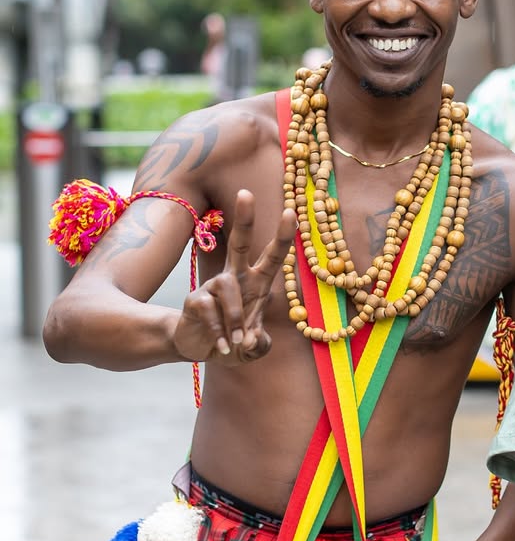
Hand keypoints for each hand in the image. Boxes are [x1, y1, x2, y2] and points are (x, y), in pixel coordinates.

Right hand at [173, 190, 295, 364]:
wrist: (200, 349)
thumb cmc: (233, 341)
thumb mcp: (252, 348)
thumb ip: (258, 345)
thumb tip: (252, 340)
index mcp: (257, 283)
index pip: (273, 256)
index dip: (283, 236)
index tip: (292, 211)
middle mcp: (236, 278)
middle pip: (239, 242)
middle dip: (244, 218)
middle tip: (246, 191)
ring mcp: (214, 287)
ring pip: (227, 287)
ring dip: (236, 317)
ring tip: (235, 343)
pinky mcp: (196, 299)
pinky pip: (209, 308)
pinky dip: (218, 331)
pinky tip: (220, 347)